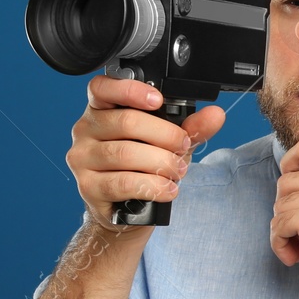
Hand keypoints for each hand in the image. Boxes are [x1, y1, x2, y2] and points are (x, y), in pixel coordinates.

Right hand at [66, 75, 225, 231]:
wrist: (128, 210)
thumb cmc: (144, 167)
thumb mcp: (170, 142)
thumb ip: (191, 127)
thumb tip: (215, 115)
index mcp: (101, 109)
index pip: (102, 88)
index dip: (130, 90)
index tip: (158, 100)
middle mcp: (85, 129)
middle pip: (126, 122)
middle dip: (164, 135)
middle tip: (182, 147)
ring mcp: (83, 158)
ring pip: (124, 154)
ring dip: (160, 163)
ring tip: (177, 170)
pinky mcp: (88, 186)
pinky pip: (122, 182)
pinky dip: (152, 186)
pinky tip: (167, 189)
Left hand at [271, 138, 298, 298]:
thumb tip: (294, 184)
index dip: (289, 161)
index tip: (289, 184)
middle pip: (286, 181)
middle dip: (284, 208)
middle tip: (296, 230)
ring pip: (280, 206)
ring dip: (282, 232)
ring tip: (298, 248)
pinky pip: (278, 225)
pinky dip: (280, 244)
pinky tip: (295, 257)